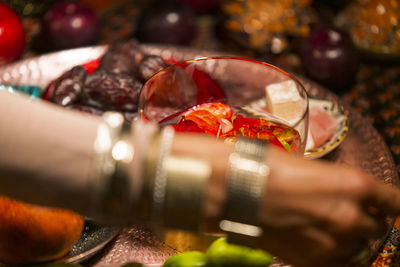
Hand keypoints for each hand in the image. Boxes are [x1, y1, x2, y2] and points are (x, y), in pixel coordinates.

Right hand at [259, 148, 399, 266]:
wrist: (238, 189)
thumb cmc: (269, 168)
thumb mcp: (312, 168)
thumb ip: (337, 186)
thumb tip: (344, 195)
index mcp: (356, 185)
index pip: (395, 201)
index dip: (392, 205)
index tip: (389, 208)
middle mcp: (353, 216)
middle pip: (378, 227)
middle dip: (365, 221)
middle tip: (344, 215)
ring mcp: (336, 243)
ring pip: (360, 248)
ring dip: (349, 240)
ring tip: (325, 229)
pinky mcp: (316, 262)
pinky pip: (341, 263)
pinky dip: (336, 256)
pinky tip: (319, 244)